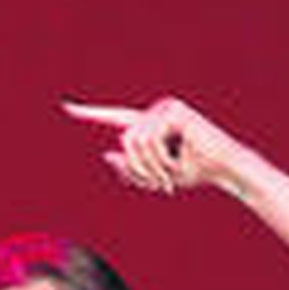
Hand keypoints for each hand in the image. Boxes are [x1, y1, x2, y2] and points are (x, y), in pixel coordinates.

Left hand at [60, 97, 252, 197]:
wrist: (223, 168)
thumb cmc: (192, 171)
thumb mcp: (155, 177)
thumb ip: (129, 169)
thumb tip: (106, 154)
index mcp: (148, 124)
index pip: (115, 117)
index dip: (90, 113)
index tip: (65, 107)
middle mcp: (154, 112)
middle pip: (125, 142)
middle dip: (140, 168)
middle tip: (163, 182)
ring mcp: (165, 108)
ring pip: (134, 143)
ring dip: (151, 166)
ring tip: (171, 172)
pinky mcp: (174, 112)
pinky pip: (151, 141)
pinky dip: (161, 160)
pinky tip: (179, 160)